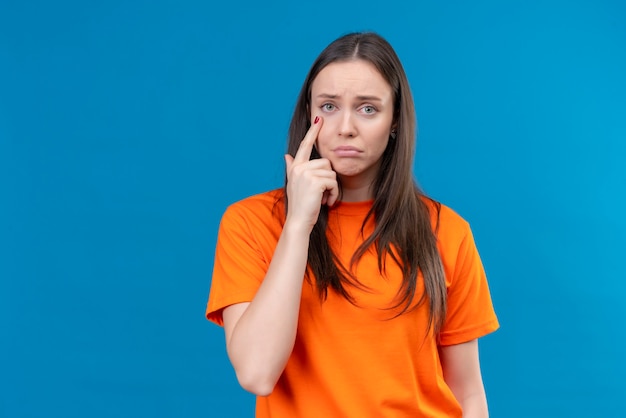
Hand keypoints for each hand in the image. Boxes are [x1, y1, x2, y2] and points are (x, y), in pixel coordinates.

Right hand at [284, 116, 338, 231]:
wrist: (298, 221)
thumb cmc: (300, 205)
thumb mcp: (295, 184)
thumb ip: (292, 167)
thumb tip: (287, 155)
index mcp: (295, 167)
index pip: (305, 145)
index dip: (313, 131)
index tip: (318, 118)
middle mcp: (299, 167)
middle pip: (326, 162)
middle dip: (329, 179)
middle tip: (323, 194)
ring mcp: (306, 173)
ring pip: (331, 173)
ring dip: (332, 188)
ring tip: (324, 199)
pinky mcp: (315, 181)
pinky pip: (333, 182)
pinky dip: (334, 193)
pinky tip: (326, 202)